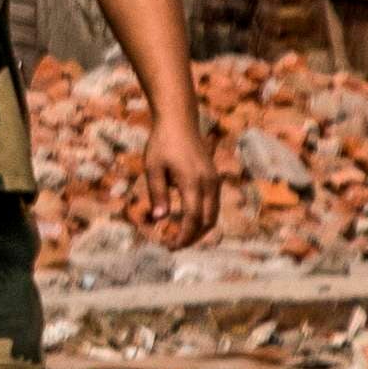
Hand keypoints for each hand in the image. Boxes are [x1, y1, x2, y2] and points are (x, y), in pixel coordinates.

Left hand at [129, 99, 220, 251]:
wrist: (180, 121)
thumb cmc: (162, 143)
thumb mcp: (153, 167)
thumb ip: (157, 194)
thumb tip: (160, 219)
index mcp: (192, 182)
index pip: (192, 218)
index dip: (183, 236)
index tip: (169, 247)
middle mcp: (209, 184)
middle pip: (207, 221)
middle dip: (192, 237)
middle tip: (174, 246)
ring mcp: (214, 181)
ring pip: (213, 215)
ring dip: (199, 229)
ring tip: (180, 237)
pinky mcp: (214, 179)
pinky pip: (213, 205)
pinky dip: (203, 218)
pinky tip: (188, 221)